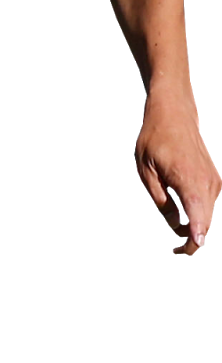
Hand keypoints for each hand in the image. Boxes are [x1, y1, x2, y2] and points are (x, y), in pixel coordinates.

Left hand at [135, 97, 220, 255]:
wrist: (174, 113)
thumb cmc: (155, 140)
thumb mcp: (147, 174)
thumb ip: (162, 203)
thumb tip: (176, 226)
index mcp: (190, 182)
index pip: (199, 220)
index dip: (193, 241)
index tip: (184, 250)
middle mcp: (208, 184)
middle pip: (205, 223)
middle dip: (190, 237)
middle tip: (173, 247)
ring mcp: (214, 181)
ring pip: (207, 215)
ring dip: (192, 223)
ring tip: (170, 212)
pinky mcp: (215, 180)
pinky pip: (206, 204)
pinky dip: (196, 211)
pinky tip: (179, 200)